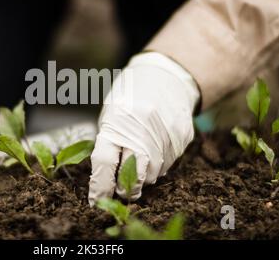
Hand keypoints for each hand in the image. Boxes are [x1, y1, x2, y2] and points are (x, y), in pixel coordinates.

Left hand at [88, 52, 199, 204]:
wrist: (166, 76)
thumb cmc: (131, 96)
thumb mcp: (111, 113)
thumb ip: (109, 142)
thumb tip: (106, 178)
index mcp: (117, 120)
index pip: (105, 161)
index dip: (99, 186)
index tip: (95, 201)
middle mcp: (142, 128)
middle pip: (133, 174)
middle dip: (126, 188)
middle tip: (122, 190)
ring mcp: (165, 133)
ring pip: (154, 173)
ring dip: (144, 176)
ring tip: (140, 161)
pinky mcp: (182, 137)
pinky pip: (169, 163)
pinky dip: (159, 164)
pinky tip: (156, 149)